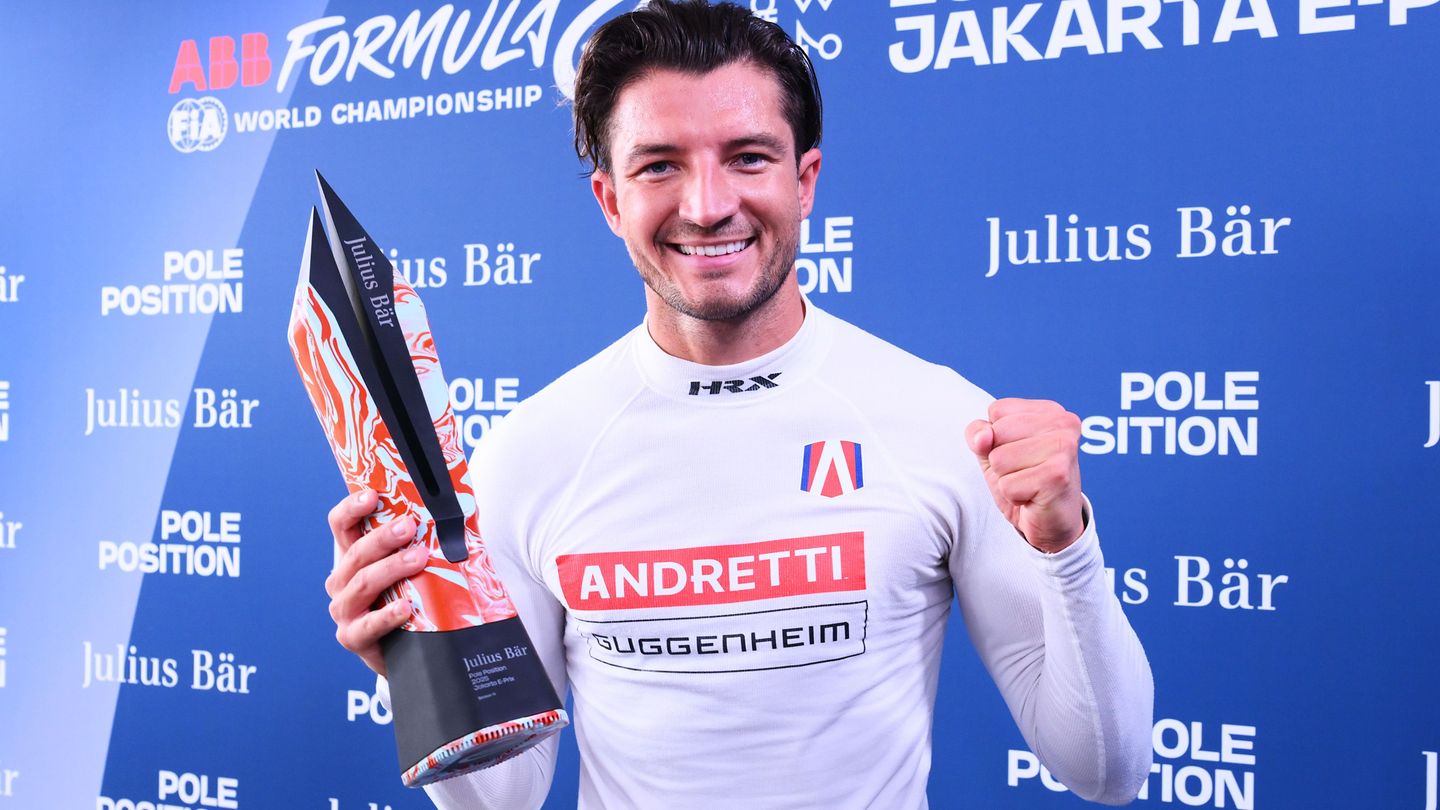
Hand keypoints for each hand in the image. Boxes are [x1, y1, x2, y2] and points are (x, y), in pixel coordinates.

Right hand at [324, 489, 426, 675]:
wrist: (406, 649)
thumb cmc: (410, 597)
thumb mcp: (411, 566)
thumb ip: (422, 538)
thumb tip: (459, 508)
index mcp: (351, 556)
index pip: (341, 525)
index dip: (352, 508)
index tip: (373, 495)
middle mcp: (342, 580)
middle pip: (355, 553)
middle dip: (383, 537)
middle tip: (409, 526)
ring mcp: (345, 610)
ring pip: (363, 584)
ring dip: (391, 568)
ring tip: (419, 558)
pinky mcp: (353, 638)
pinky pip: (369, 625)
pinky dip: (388, 615)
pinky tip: (405, 607)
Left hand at [965, 398, 1084, 553]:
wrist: (1052, 524)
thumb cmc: (1024, 481)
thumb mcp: (992, 450)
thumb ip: (978, 433)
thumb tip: (983, 437)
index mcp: (1050, 410)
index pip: (997, 410)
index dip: (995, 438)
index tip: (1019, 453)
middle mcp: (1063, 423)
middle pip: (997, 432)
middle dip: (1000, 460)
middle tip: (1025, 472)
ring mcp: (1063, 448)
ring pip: (999, 459)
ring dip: (1007, 479)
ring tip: (1029, 484)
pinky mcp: (1057, 476)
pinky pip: (1007, 485)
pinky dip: (1014, 496)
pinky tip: (1033, 497)